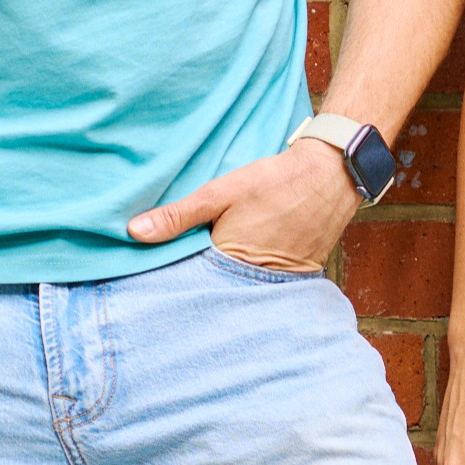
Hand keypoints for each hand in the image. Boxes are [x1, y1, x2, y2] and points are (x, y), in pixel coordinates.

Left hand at [126, 139, 358, 271]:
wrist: (331, 175)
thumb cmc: (274, 181)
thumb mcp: (221, 192)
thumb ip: (179, 215)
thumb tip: (133, 231)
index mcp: (230, 262)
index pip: (190, 282)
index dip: (172, 278)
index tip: (150, 278)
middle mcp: (254, 281)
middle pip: (215, 289)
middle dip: (198, 284)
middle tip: (173, 280)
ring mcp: (278, 282)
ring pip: (239, 288)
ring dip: (225, 281)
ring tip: (208, 271)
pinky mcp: (295, 278)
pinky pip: (264, 286)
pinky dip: (251, 278)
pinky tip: (241, 265)